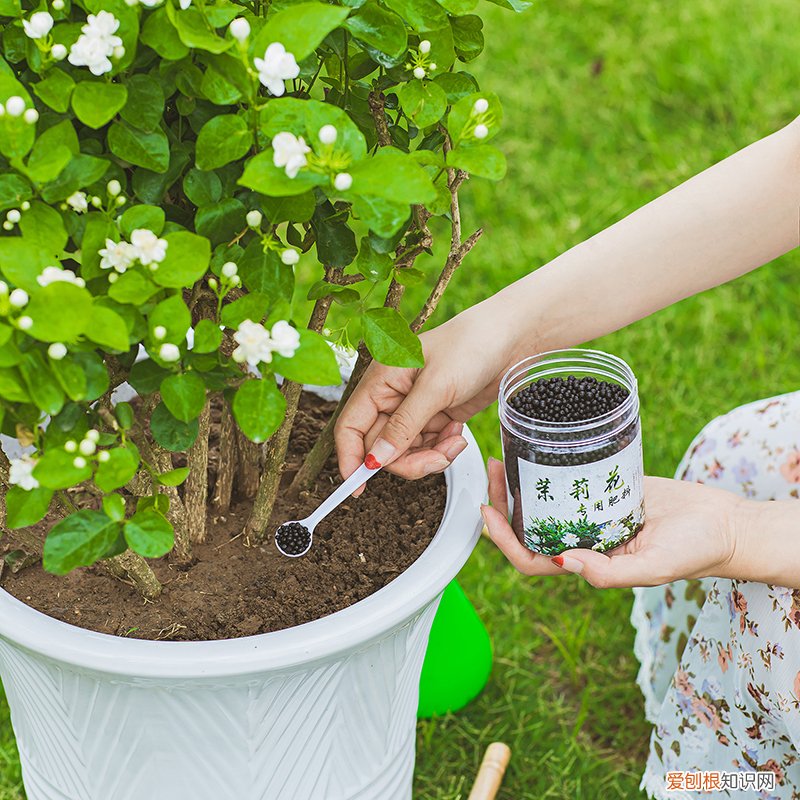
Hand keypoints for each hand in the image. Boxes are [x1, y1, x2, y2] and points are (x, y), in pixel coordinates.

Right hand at [335, 302, 518, 482]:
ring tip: (455, 440)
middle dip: (407, 460)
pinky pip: (428, 446)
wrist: (511, 338)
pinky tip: (458, 433)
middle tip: (436, 460)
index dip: (350, 458)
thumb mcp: (436, 387)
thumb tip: (375, 459)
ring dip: (431, 455)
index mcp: (381, 379)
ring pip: (406, 451)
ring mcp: (416, 408)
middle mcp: (393, 395)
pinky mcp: (436, 416)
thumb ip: (404, 425)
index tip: (357, 487)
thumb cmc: (472, 345)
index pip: (351, 425)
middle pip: (380, 446)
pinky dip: (443, 448)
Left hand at [481, 458, 742, 586]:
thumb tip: (563, 564)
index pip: (531, 559)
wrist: (723, 523)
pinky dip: (549, 472)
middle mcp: (583, 541)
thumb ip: (609, 572)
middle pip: (530, 528)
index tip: (487, 512)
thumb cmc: (693, 552)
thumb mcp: (652, 568)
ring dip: (521, 487)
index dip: (504, 540)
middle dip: (504, 505)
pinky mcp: (605, 492)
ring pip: (544, 505)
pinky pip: (569, 484)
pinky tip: (537, 452)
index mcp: (587, 564)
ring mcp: (592, 516)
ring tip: (505, 459)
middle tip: (493, 471)